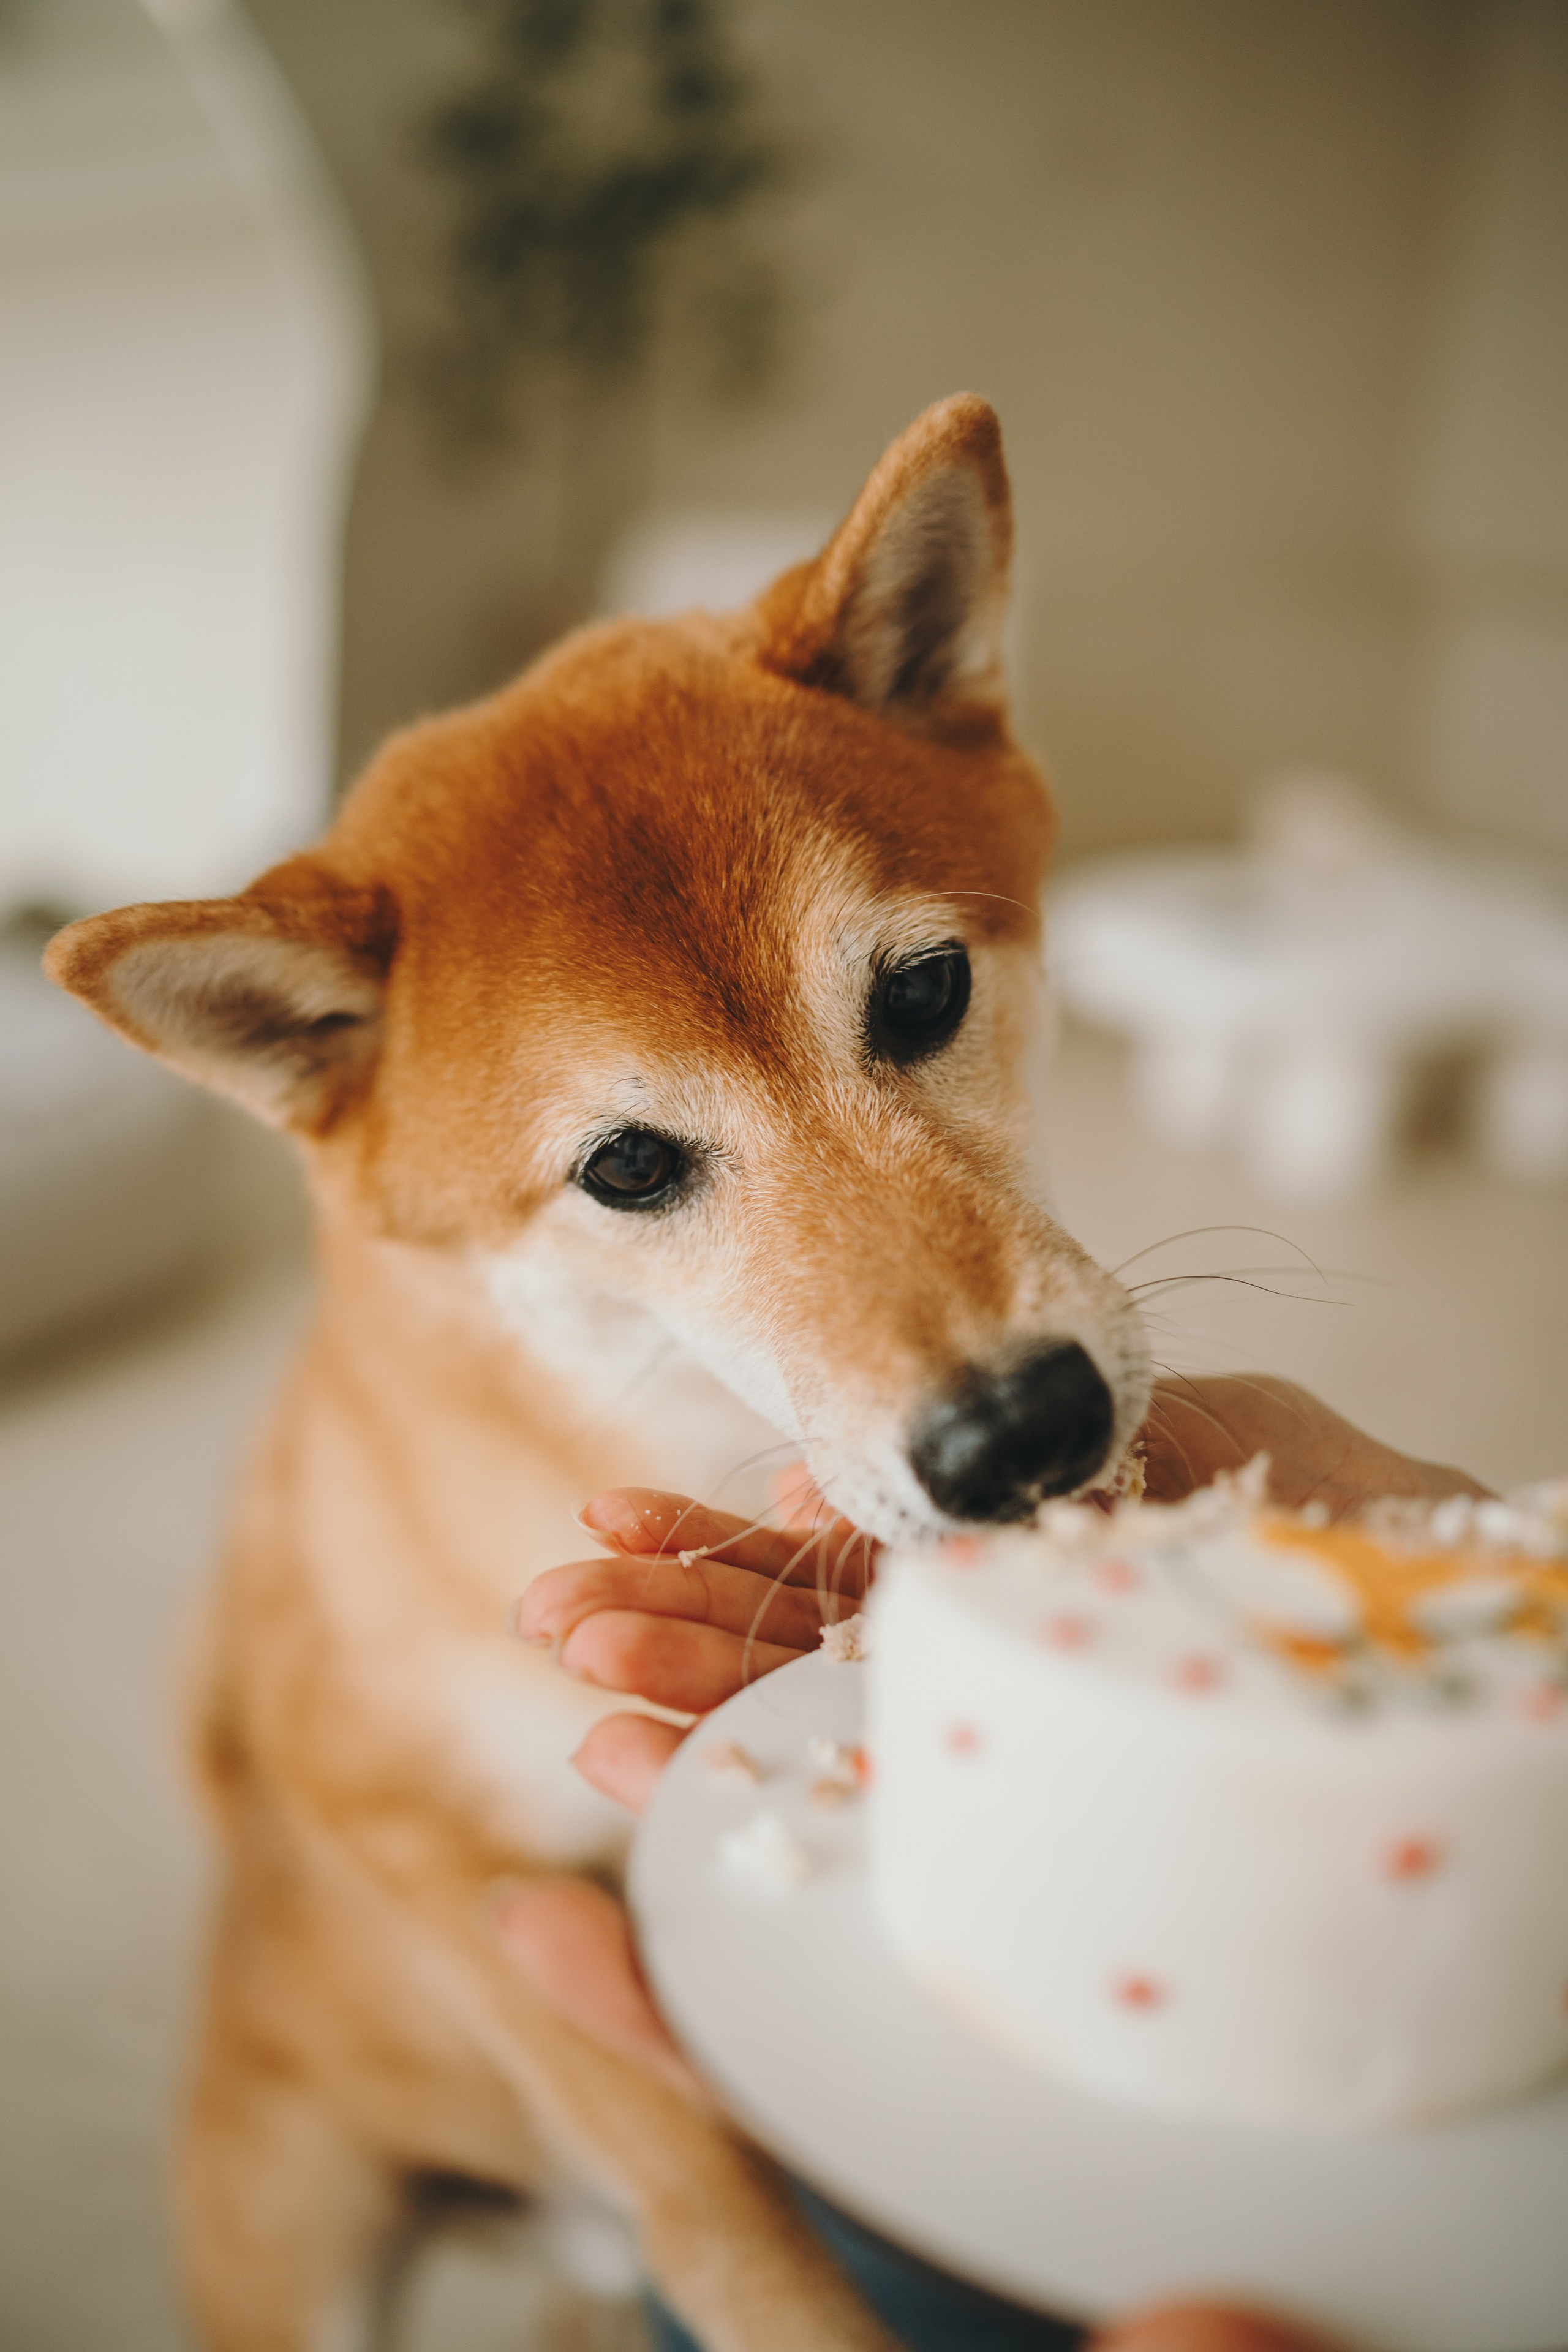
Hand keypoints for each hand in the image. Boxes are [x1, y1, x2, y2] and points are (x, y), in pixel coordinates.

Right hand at [515, 1378, 1487, 1806]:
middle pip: (809, 1674)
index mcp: (1044, 1601)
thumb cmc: (1389, 1567)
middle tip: (552, 1603)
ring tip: (573, 1679)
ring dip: (680, 1728)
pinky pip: (865, 1879)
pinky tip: (628, 1823)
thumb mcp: (1256, 1455)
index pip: (854, 1583)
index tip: (615, 1522)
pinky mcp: (1017, 1882)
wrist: (1488, 1699)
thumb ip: (1096, 1438)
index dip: (728, 1558)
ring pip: (821, 1770)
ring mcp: (1014, 1789)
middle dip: (672, 1637)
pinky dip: (736, 1860)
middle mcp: (1012, 1698)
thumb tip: (879, 1478)